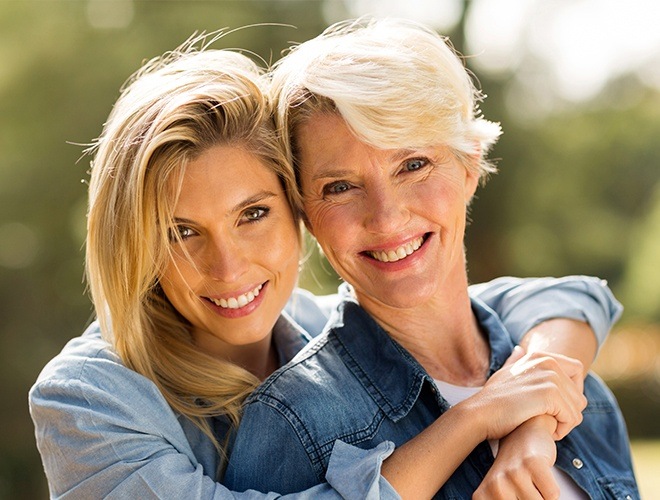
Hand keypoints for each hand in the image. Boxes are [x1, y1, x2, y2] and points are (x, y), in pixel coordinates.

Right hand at [460, 346, 586, 440]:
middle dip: (568, 412)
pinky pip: (571, 417)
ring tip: (545, 426)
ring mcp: (549, 377)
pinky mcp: (549, 394)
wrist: (480, 413)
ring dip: (565, 423)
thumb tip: (519, 349)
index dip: (572, 391)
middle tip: (549, 422)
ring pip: (578, 408)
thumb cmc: (492, 399)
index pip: (577, 370)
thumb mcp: (505, 373)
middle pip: (579, 394)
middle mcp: (547, 362)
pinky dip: (562, 430)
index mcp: (540, 356)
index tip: (556, 406)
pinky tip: (545, 430)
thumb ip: (516, 361)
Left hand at [473, 416, 558, 499]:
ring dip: (542, 498)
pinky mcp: (532, 464)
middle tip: (527, 489)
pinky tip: (540, 475)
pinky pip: (552, 495)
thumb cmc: (514, 469)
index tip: (519, 496)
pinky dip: (551, 490)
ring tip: (532, 484)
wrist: (523, 433)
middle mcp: (495, 486)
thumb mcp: (503, 493)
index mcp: (483, 497)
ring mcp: (513, 473)